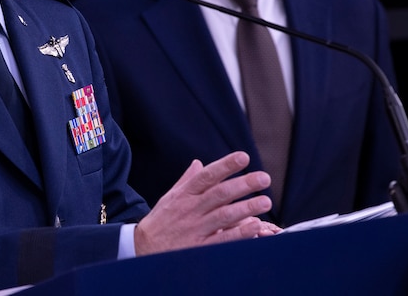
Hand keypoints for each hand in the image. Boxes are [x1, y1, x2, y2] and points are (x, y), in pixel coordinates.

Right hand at [133, 151, 272, 255]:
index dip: (225, 165)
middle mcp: (190, 209)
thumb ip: (187, 181)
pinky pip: (222, 240)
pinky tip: (254, 225)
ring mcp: (195, 229)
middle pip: (220, 194)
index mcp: (185, 195)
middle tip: (264, 178)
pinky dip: (239, 233)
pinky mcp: (199, 248)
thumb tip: (199, 163)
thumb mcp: (169, 198)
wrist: (142, 250)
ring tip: (265, 201)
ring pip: (224, 215)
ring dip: (246, 208)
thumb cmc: (160, 221)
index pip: (207, 176)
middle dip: (243, 184)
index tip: (243, 157)